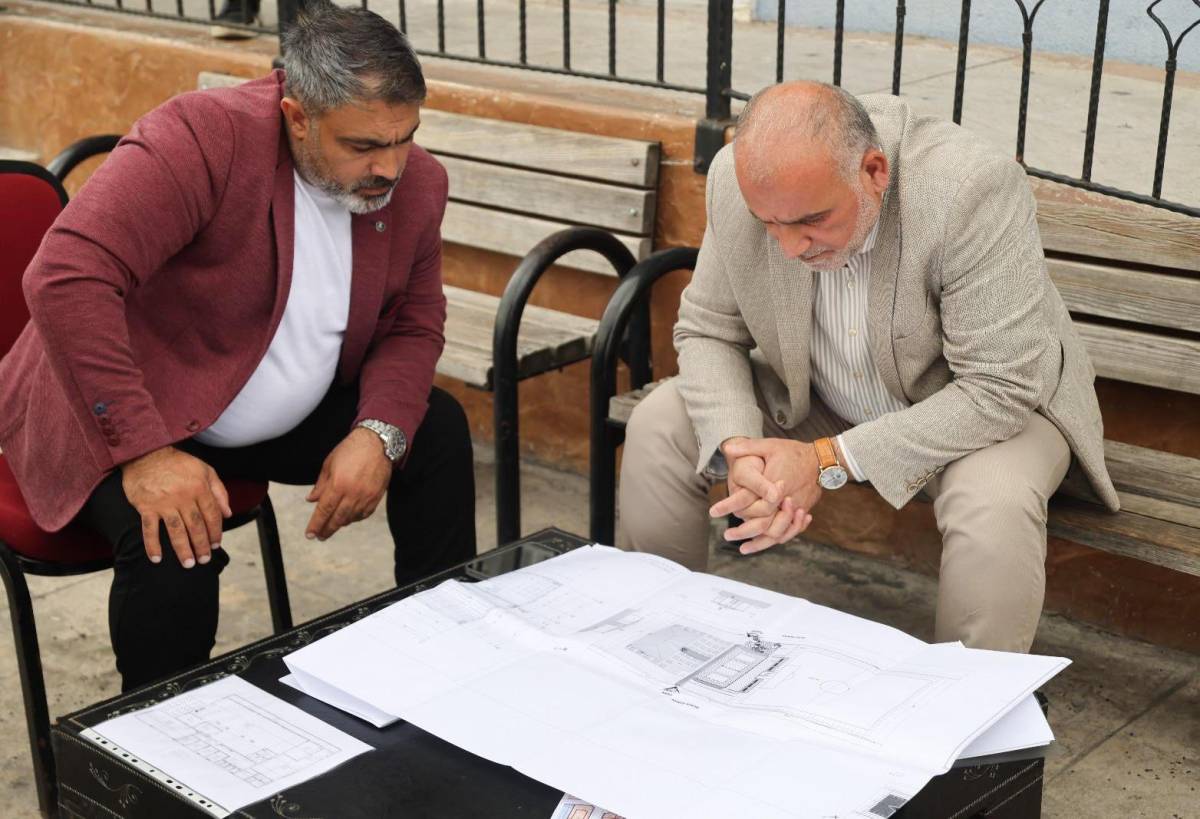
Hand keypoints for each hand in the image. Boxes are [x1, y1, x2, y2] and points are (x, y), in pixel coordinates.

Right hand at [121, 446, 231, 567]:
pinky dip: (152, 545)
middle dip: (202, 545)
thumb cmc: (179, 463)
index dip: (216, 532)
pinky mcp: (146, 507)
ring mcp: (164, 503)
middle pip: (196, 526)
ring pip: (176, 531)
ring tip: (188, 564)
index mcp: (200, 488)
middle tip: (204, 560)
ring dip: (183, 549)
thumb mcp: (205, 470)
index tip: (217, 545)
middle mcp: (183, 497)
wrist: (147, 453)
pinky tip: (157, 558)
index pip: (212, 515)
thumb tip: (228, 513)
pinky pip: (149, 529)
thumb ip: (219, 491)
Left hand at [305, 427, 392, 540]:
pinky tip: (349, 518)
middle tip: (320, 536)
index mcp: (338, 484)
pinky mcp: (376, 497)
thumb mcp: (329, 464)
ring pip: (351, 518)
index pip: (324, 510)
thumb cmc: (351, 450)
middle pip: (337, 519)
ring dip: (340, 524)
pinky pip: (364, 514)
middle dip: (327, 529)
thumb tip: (311, 500)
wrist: (377, 443)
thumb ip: (320, 485)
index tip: (310, 534)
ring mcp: (366, 497)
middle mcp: (352, 494)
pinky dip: (355, 518)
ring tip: (333, 526)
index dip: (316, 524)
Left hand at [710, 438, 822, 554]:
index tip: (713, 512)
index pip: (749, 501)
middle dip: (743, 532)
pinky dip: (777, 539)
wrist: (821, 459)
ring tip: (743, 548)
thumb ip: (748, 447)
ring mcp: (795, 508)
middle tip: (727, 535)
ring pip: (776, 532)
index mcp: (773, 484)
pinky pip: (789, 531)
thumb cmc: (793, 452)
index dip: (730, 507)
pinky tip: (766, 544)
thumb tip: (727, 446)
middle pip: (762, 523)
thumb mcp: (769, 445)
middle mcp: (784, 499)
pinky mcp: (802, 512)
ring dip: (759, 543)